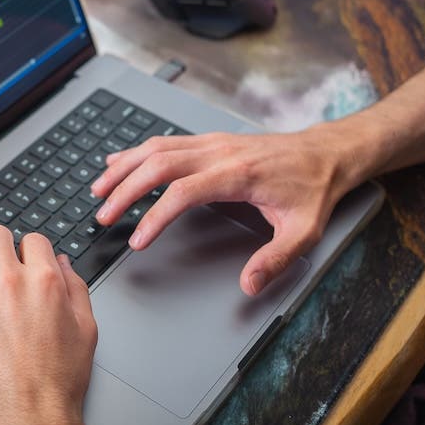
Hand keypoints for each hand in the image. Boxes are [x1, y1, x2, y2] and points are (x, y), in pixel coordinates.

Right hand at [91, 127, 365, 295]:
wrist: (325, 153)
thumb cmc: (313, 189)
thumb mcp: (304, 231)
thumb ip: (275, 259)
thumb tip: (248, 284)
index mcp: (237, 174)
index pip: (182, 192)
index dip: (155, 217)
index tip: (138, 240)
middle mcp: (218, 152)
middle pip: (158, 164)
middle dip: (125, 190)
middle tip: (104, 216)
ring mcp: (211, 142)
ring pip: (155, 147)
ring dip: (124, 168)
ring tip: (99, 189)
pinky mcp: (208, 140)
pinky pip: (164, 141)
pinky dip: (136, 152)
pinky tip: (118, 162)